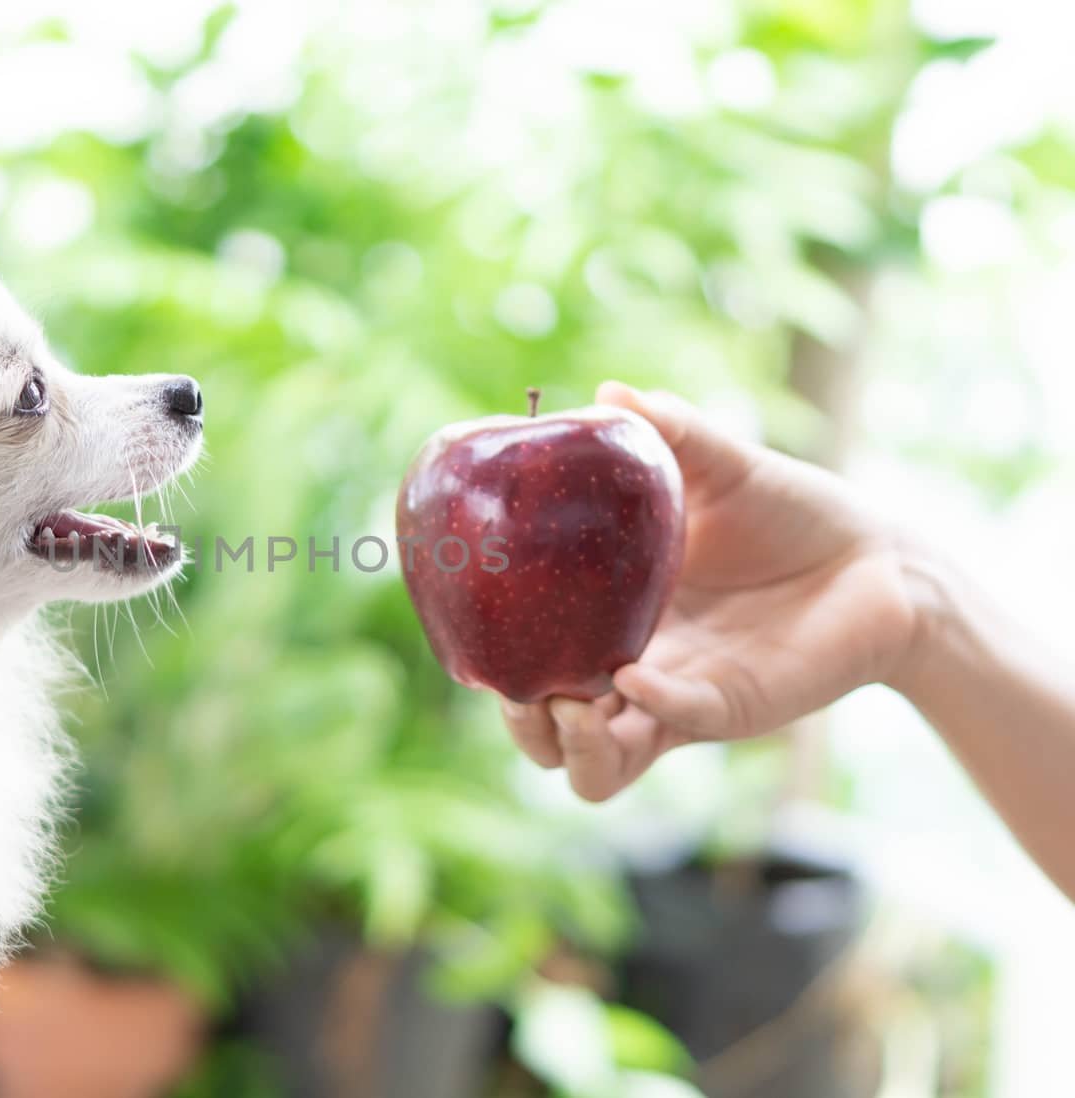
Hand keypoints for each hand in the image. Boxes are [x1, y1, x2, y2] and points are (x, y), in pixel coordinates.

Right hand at [501, 381, 920, 801]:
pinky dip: (646, 709)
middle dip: (522, 727)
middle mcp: (633, 671)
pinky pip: (669, 727)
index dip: (499, 664)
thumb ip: (666, 432)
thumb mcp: (717, 464)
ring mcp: (677, 700)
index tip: (482, 630)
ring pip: (597, 768)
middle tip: (520, 687)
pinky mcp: (729, 709)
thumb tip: (607, 391)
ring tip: (567, 704)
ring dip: (567, 747)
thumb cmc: (790, 511)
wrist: (878, 557)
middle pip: (549, 738)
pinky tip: (634, 676)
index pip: (532, 662)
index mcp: (611, 617)